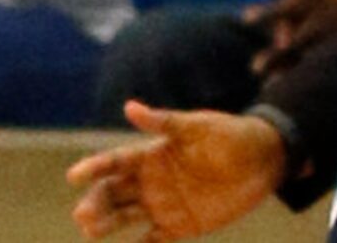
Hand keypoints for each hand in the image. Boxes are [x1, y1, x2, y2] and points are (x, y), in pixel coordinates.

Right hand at [67, 101, 286, 240]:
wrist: (262, 160)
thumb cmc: (230, 136)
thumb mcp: (198, 127)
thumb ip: (164, 122)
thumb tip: (129, 107)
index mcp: (154, 154)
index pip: (116, 161)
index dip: (94, 167)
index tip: (73, 176)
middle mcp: (152, 181)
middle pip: (114, 192)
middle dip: (96, 202)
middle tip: (82, 214)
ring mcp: (163, 205)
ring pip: (124, 217)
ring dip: (106, 224)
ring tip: (89, 231)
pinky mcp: (179, 226)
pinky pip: (152, 242)